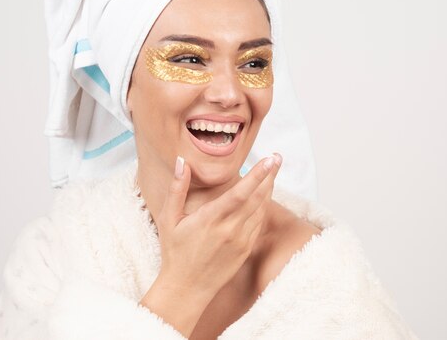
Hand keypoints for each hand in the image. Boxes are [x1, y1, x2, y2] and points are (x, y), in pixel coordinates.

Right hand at [155, 154, 282, 298]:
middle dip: (270, 176)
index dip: (257, 175)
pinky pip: (258, 224)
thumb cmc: (175, 253)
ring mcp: (240, 241)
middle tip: (277, 157)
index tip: (269, 160)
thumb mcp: (169, 219)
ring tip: (272, 172)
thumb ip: (176, 189)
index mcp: (210, 219)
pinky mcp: (245, 250)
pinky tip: (264, 196)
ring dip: (268, 189)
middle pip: (257, 198)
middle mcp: (229, 230)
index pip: (240, 193)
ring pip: (261, 210)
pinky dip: (263, 207)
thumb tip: (183, 161)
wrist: (186, 288)